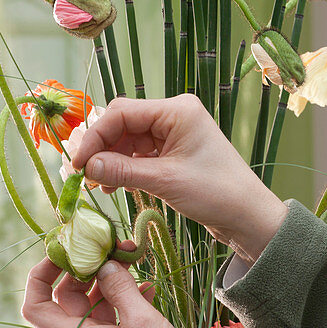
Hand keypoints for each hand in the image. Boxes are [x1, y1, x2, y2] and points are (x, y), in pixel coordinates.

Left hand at [22, 256, 192, 327]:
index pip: (36, 304)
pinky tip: (147, 286)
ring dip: (110, 280)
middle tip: (111, 249)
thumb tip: (105, 264)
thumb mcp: (141, 322)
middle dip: (86, 269)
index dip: (42, 274)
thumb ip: (120, 289)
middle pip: (68, 296)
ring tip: (132, 261)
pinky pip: (114, 314)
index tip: (65, 252)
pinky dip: (126, 296)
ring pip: (94, 302)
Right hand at [72, 95, 288, 262]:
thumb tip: (86, 167)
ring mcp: (174, 135)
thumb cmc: (216, 193)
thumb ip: (123, 171)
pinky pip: (140, 155)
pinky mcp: (174, 154)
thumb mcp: (165, 181)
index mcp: (177, 110)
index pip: (122, 112)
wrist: (248, 217)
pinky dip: (125, 168)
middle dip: (101, 148)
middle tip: (83, 175)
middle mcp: (174, 116)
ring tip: (99, 185)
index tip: (78, 164)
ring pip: (128, 140)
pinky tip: (114, 186)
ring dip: (111, 161)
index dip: (95, 137)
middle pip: (122, 123)